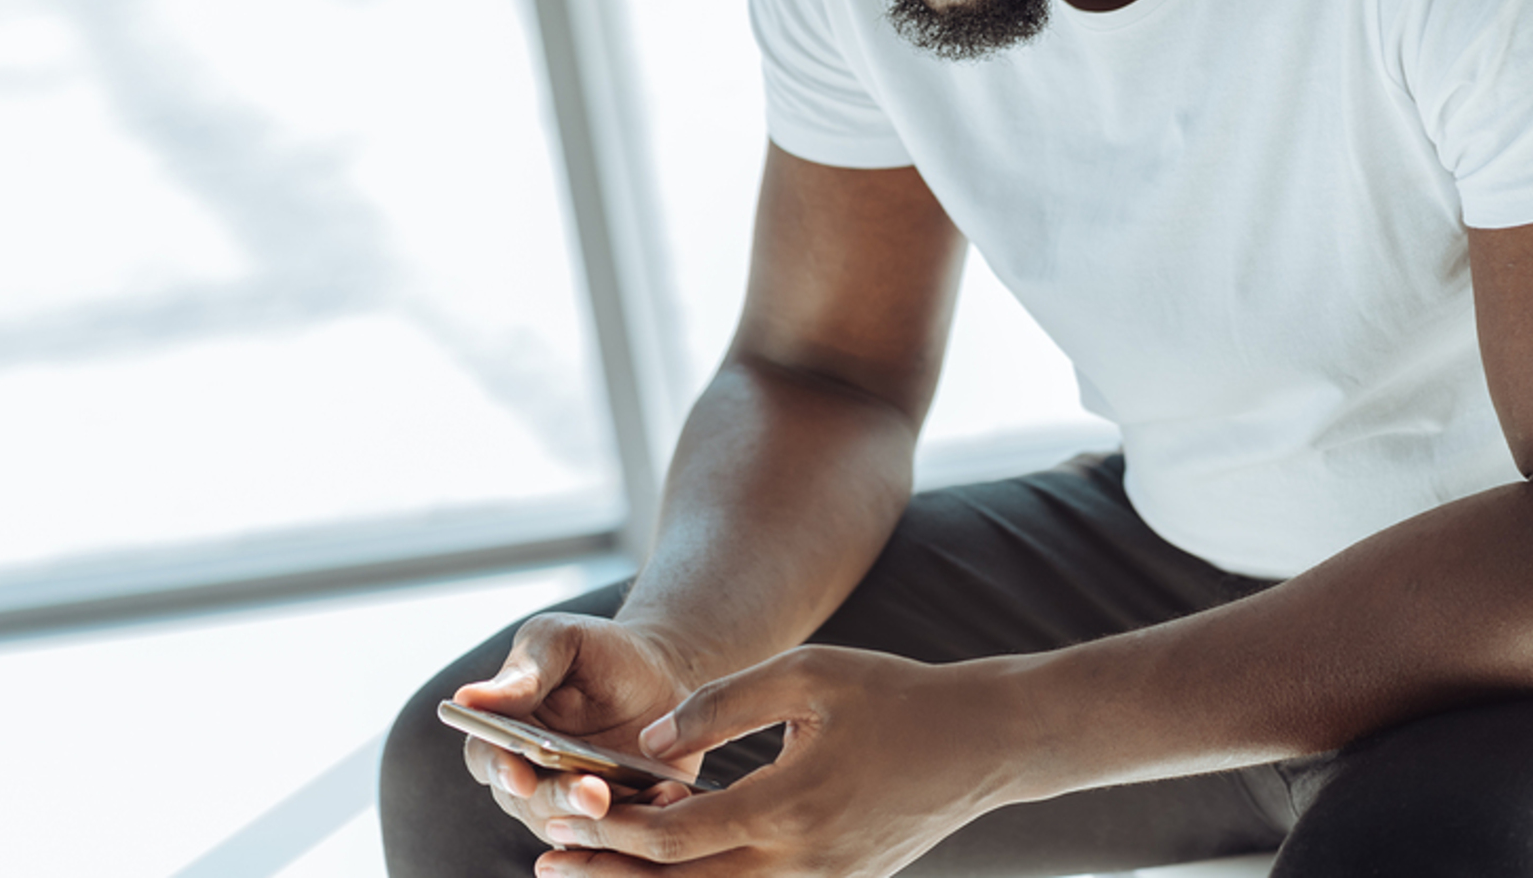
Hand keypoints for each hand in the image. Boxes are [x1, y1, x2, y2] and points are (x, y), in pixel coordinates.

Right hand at [456, 613, 707, 842]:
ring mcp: (571, 802)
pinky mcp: (616, 818)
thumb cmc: (601, 652)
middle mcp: (531, 776)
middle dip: (561, 799)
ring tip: (635, 797)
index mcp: (506, 731)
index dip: (500, 770)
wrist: (661, 674)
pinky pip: (622, 836)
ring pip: (573, 828)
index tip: (520, 775)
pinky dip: (643, 823)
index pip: (486, 759)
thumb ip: (525, 673)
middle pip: (531, 802)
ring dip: (601, 821)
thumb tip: (468, 699)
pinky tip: (667, 797)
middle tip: (593, 792)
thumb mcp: (563, 642)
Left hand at [530, 645, 1029, 876]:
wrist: (984, 742)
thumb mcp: (806, 674)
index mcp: (791, 806)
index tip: (568, 811)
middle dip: (612, 877)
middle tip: (548, 861)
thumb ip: (720, 704)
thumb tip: (648, 745)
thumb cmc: (894, 694)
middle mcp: (804, 864)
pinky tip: (671, 872)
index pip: (678, 837)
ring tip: (593, 875)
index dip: (614, 830)